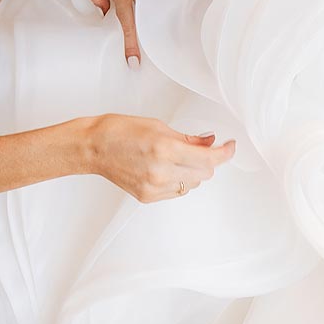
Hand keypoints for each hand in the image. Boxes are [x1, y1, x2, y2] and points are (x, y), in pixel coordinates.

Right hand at [87, 115, 234, 201]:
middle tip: (202, 149)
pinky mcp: (148, 197)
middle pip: (204, 174)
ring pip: (192, 185)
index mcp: (166, 150)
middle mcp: (161, 172)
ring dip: (193, 172)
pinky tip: (166, 169)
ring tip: (177, 158)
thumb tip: (210, 142)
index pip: (209, 159)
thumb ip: (188, 139)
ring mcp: (154, 188)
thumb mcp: (159, 126)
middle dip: (208, 161)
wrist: (94, 148)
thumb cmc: (120, 131)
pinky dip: (179, 181)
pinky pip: (176, 192)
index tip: (230, 147)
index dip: (225, 153)